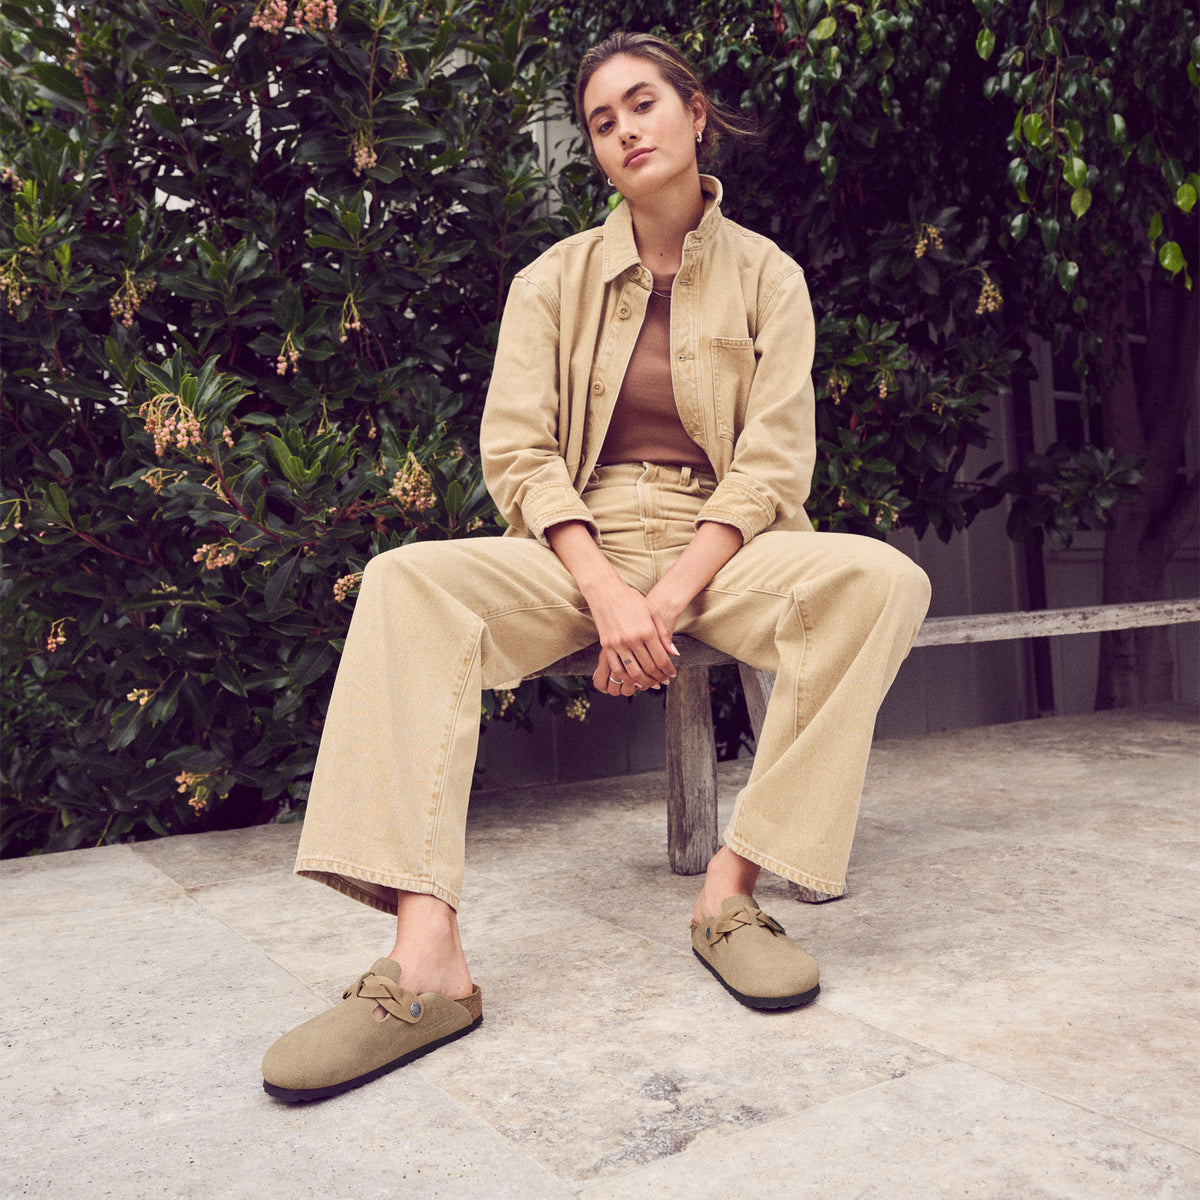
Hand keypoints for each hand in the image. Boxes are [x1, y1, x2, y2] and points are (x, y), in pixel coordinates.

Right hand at [587, 579, 678, 697]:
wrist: (606, 591)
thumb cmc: (631, 600)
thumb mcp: (652, 613)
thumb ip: (663, 634)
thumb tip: (674, 653)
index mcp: (646, 630)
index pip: (661, 659)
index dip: (668, 670)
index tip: (672, 674)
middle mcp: (632, 639)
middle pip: (649, 668)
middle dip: (659, 677)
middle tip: (664, 680)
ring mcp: (618, 644)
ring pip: (633, 672)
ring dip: (644, 681)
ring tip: (651, 683)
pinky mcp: (606, 646)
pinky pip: (617, 669)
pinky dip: (627, 678)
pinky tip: (633, 679)